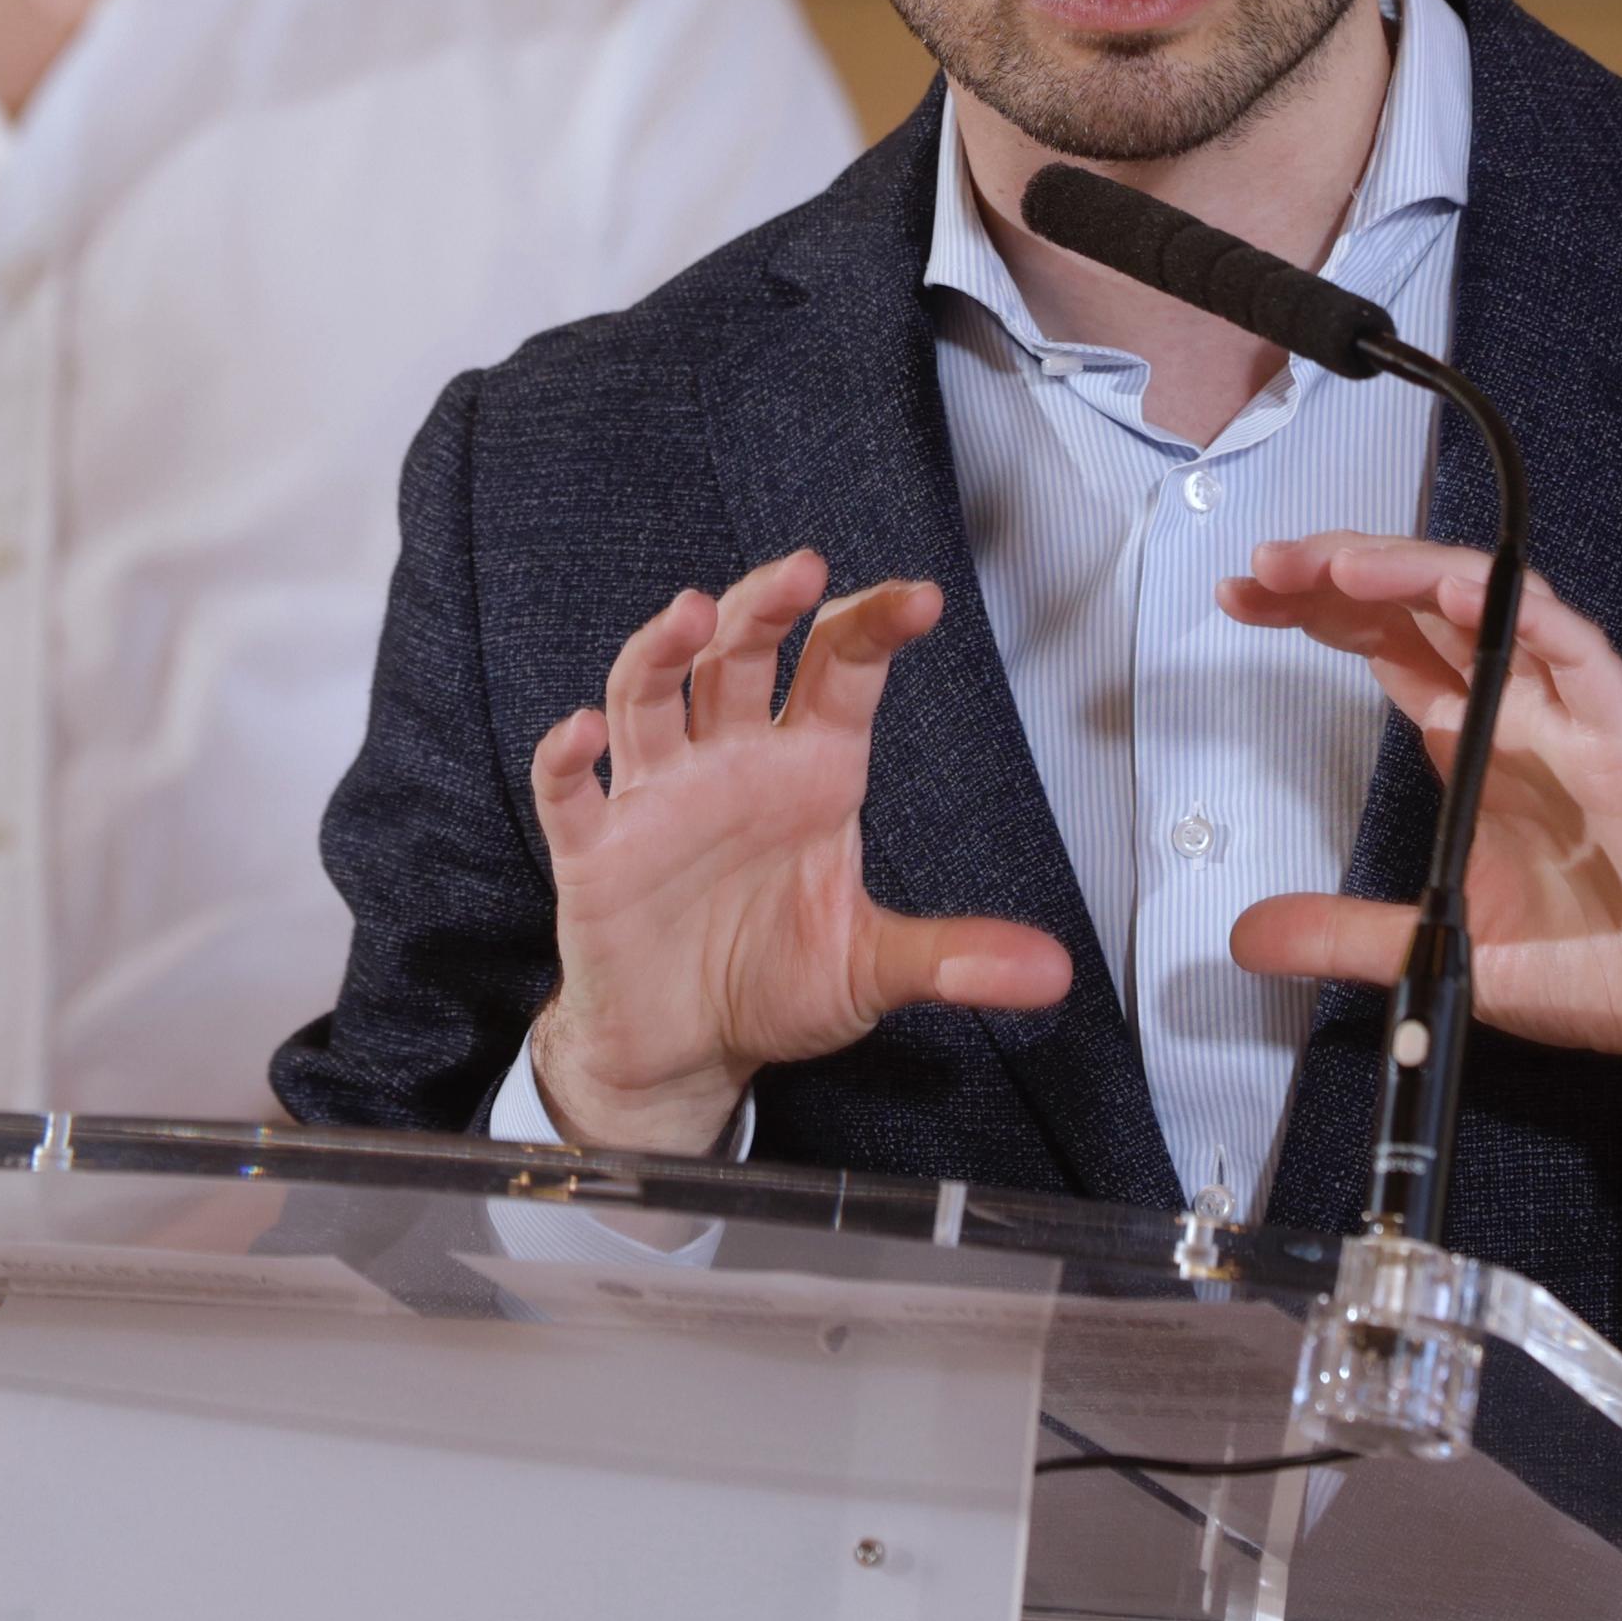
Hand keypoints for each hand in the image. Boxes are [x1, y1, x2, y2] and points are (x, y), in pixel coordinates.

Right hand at [527, 551, 1074, 1152]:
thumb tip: (1053, 972)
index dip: (874, 626)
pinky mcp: (597, 849)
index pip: (841, 671)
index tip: (922, 601)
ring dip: (665, 651)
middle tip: (801, 572)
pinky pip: (573, 791)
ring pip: (651, 695)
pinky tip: (581, 731)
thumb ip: (953, 958)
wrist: (687, 1048)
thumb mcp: (874, 969)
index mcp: (809, 770)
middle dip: (767, 608)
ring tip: (691, 615)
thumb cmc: (775, 983)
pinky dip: (568, 757)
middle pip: (739, 656)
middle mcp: (731, 762)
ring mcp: (658, 797)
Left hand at [1217, 533, 1621, 1152]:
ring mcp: (1576, 719)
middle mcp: (1520, 715)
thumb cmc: (1599, 964)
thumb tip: (1245, 935)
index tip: (1239, 597)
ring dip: (1414, 573)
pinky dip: (1522, 617)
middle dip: (1341, 572)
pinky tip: (1458, 596)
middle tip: (1264, 567)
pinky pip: (1579, 657)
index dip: (1317, 608)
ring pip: (1493, 606)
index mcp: (1477, 743)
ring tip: (1338, 565)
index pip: (1388, 642)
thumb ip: (1344, 934)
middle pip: (1423, 605)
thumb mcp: (1438, 948)